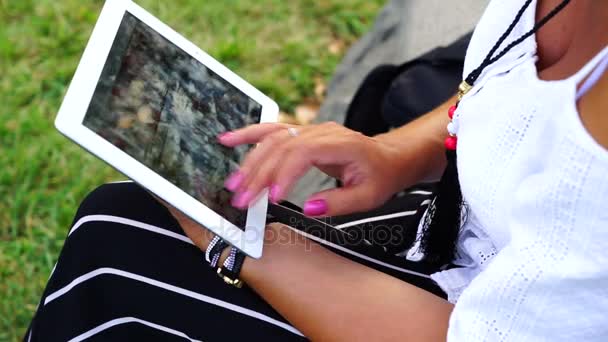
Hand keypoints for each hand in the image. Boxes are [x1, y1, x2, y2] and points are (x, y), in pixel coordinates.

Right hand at [218, 122, 405, 216]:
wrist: (389, 156)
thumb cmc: (380, 176)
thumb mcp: (368, 196)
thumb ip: (339, 202)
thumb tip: (309, 208)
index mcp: (341, 144)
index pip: (303, 153)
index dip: (284, 174)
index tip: (270, 197)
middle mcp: (322, 132)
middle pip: (282, 146)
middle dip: (259, 173)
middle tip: (241, 198)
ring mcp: (311, 130)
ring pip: (273, 138)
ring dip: (250, 160)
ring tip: (234, 181)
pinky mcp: (302, 134)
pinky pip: (272, 131)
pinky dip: (249, 135)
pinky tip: (229, 140)